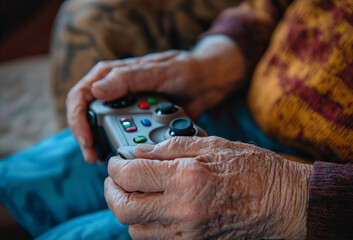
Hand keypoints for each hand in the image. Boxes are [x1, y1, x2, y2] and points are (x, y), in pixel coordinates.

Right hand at [66, 35, 243, 162]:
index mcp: (114, 74)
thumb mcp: (159, 71)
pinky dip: (125, 145)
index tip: (88, 141)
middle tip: (95, 158)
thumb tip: (96, 90)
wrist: (208, 82)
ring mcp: (128, 106)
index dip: (78, 120)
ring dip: (105, 143)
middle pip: (88, 115)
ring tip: (110, 160)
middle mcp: (116, 90)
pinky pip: (125, 134)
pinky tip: (131, 155)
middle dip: (88, 137)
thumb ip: (129, 78)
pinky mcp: (139, 118)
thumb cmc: (186, 68)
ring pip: (105, 127)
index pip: (82, 95)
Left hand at [105, 136, 312, 238]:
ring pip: (135, 229)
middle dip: (111, 192)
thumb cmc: (253, 169)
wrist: (281, 201)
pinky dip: (144, 225)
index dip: (115, 167)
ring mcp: (188, 232)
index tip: (115, 162)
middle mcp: (183, 209)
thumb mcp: (211, 145)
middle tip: (114, 179)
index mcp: (187, 177)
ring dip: (127, 210)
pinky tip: (152, 209)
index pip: (132, 175)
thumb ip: (170, 147)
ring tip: (133, 193)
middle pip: (124, 208)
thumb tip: (139, 151)